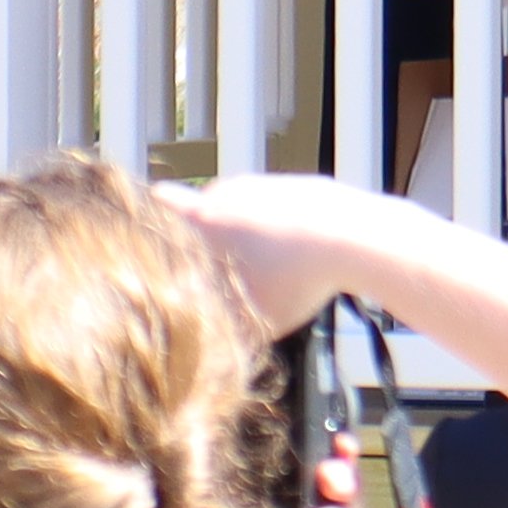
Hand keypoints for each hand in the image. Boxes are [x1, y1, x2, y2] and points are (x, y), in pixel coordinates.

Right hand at [173, 170, 440, 340]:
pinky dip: (283, 229)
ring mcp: (267, 183)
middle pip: (202, 212)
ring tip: (267, 269)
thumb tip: (192, 323)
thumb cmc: (295, 282)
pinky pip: (279, 210)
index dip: (151, 217)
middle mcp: (230, 191)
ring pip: (243, 210)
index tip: (150, 225)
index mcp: (205, 218)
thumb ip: (211, 314)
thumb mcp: (243, 315)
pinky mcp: (302, 184)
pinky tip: (297, 256)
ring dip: (247, 233)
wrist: (357, 238)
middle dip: (207, 238)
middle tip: (220, 271)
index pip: (159, 205)